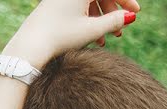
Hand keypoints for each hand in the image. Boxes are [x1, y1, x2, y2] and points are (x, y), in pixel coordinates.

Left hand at [3, 0, 140, 68]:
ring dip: (101, 20)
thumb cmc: (61, 36)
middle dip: (113, 12)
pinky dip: (88, 21)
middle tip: (121, 29)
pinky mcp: (53, 6)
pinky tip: (93, 40)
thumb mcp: (92, 30)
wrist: (30, 46)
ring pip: (89, 2)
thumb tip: (130, 16)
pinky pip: (77, 8)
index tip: (136, 13)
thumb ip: (114, 21)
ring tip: (106, 40)